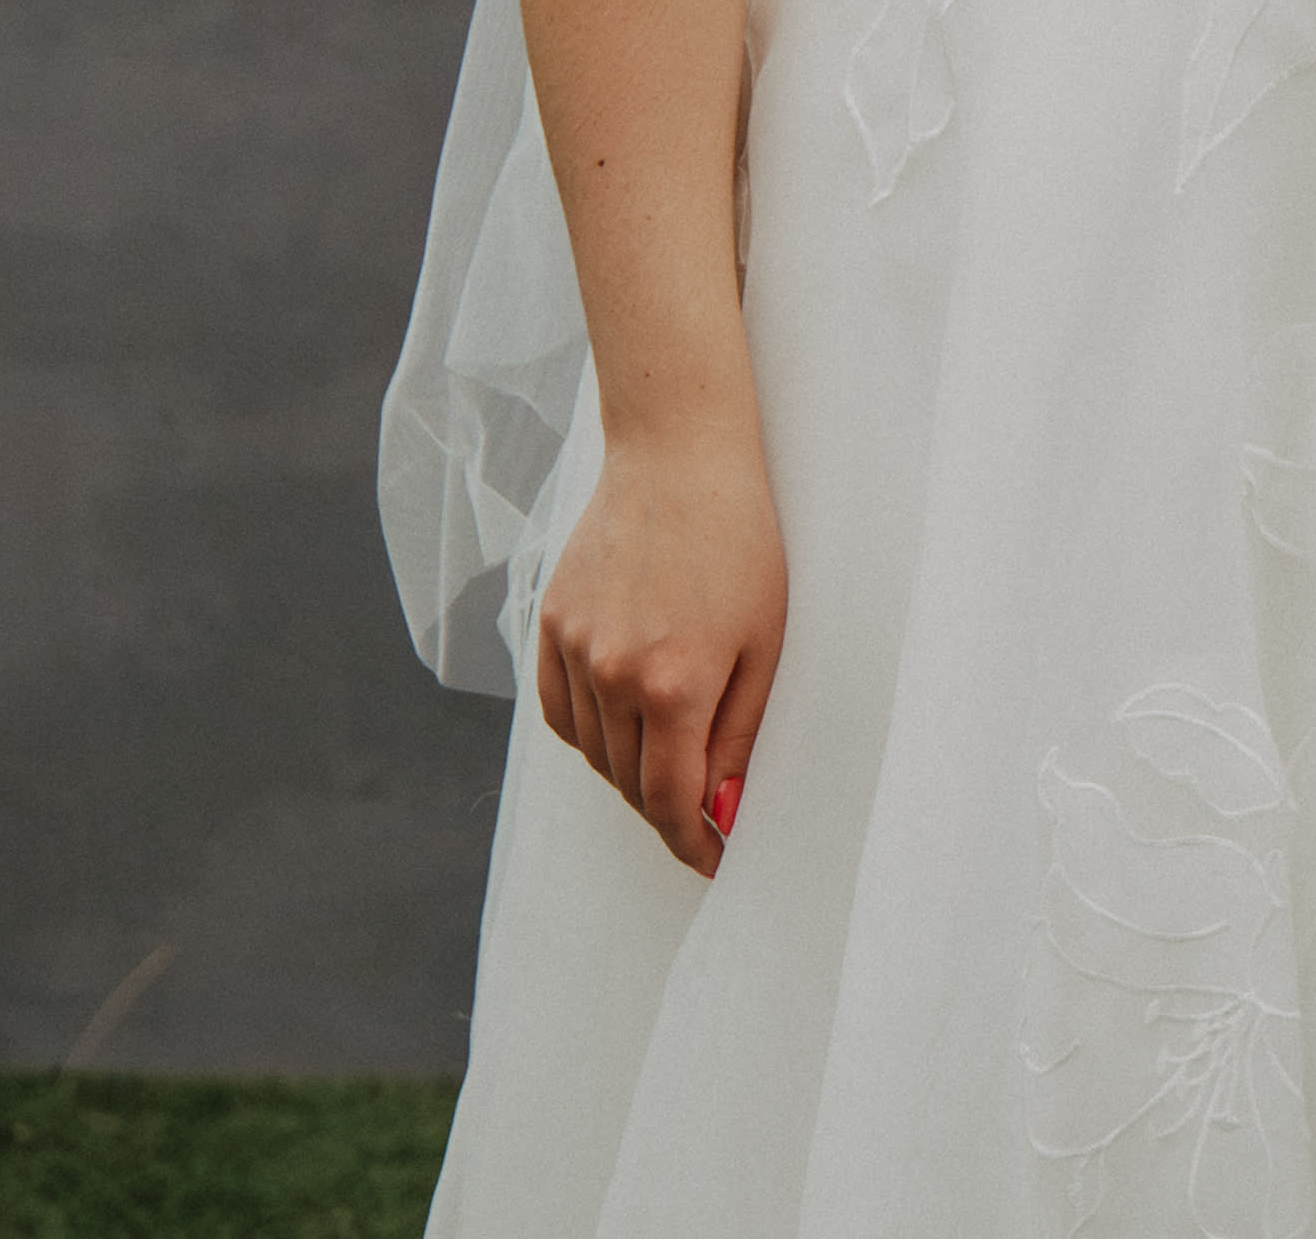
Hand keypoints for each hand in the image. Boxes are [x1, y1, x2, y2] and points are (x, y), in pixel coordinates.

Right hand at [533, 418, 788, 876]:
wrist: (678, 454)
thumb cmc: (742, 543)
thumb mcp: (765, 644)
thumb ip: (738, 737)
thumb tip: (719, 812)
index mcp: (675, 685)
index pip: (672, 802)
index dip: (693, 843)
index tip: (715, 860)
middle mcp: (613, 674)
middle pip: (630, 784)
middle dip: (668, 813)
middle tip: (702, 819)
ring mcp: (574, 649)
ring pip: (594, 754)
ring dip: (629, 775)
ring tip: (669, 768)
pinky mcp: (550, 623)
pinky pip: (561, 712)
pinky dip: (589, 735)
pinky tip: (621, 729)